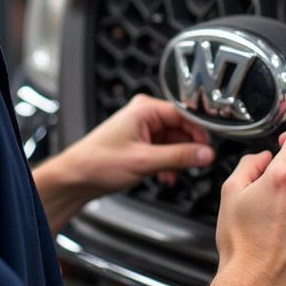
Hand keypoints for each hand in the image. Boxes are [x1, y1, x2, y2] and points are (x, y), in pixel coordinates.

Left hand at [56, 93, 214, 198]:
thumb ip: (179, 156)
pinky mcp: (140, 142)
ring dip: (177, 159)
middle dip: (188, 149)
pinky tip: (165, 176)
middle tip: (196, 165)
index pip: (185, 114)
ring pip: (174, 141)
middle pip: (181, 128)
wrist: (76, 177)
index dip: (200, 132)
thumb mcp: (144, 161)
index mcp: (145, 109)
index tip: (210, 150)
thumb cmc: (99, 162)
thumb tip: (205, 154)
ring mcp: (142, 128)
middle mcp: (145, 114)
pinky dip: (168, 163)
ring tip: (175, 174)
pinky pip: (164, 149)